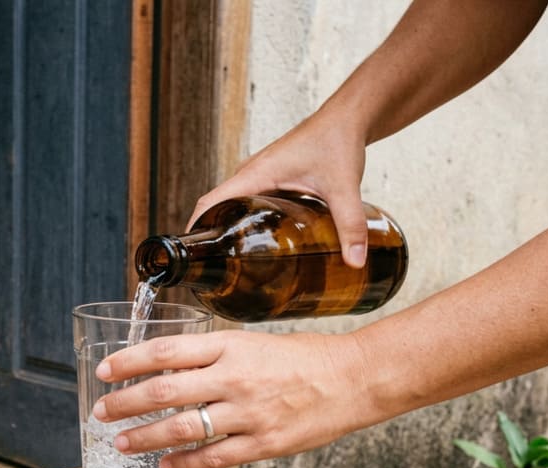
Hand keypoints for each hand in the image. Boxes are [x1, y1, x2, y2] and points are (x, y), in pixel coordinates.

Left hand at [91, 329, 379, 467]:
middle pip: (164, 392)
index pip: (165, 351)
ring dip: (145, 437)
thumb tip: (165, 370)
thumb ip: (211, 357)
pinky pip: (213, 457)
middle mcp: (235, 378)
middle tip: (100, 412)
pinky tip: (165, 464)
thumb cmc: (301, 357)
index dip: (128, 362)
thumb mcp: (251, 343)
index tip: (104, 372)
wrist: (354, 378)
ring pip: (182, 428)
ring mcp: (249, 413)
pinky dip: (183, 463)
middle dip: (124, 404)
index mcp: (230, 346)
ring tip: (121, 442)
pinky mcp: (265, 444)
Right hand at [186, 111, 371, 266]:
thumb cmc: (338, 141)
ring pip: (231, 204)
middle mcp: (250, 174)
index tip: (193, 256)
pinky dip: (243, 218)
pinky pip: (246, 200)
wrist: (348, 118)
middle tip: (215, 269)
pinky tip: (255, 239)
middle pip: (215, 207)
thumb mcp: (343, 187)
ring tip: (230, 261)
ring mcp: (258, 175)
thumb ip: (350, 225)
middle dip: (210, 236)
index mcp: (255, 175)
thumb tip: (354, 261)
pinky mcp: (270, 177)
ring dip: (226, 227)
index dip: (195, 229)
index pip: (209, 203)